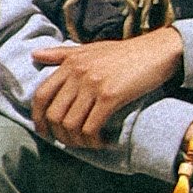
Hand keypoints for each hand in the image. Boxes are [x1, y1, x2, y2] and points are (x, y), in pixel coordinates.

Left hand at [30, 30, 183, 147]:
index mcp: (70, 63)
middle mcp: (78, 73)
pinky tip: (102, 141)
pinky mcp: (110, 96)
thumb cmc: (126, 52)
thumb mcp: (91, 49)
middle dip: (59, 135)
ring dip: (77, 141)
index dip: (38, 118)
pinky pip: (91, 127)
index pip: (41, 95)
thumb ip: (62, 54)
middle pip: (54, 114)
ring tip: (88, 144)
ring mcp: (93, 85)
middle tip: (71, 142)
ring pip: (71, 124)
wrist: (157, 51)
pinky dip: (93, 140)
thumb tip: (34, 55)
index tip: (45, 132)